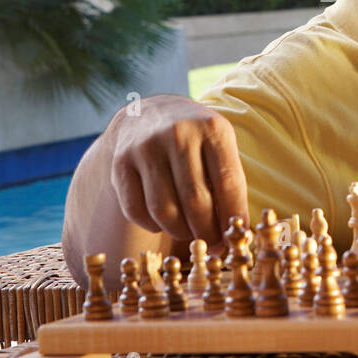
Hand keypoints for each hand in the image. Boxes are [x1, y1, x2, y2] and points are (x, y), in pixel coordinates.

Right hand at [109, 94, 249, 247]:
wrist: (147, 114)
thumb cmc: (194, 141)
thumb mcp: (219, 147)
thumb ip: (229, 184)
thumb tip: (237, 233)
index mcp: (212, 128)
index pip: (228, 183)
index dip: (233, 218)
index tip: (236, 238)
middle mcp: (179, 134)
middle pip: (196, 201)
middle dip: (207, 232)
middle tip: (212, 244)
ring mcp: (146, 147)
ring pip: (164, 211)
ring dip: (180, 232)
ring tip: (189, 232)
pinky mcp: (121, 163)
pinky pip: (136, 210)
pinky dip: (152, 226)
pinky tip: (162, 222)